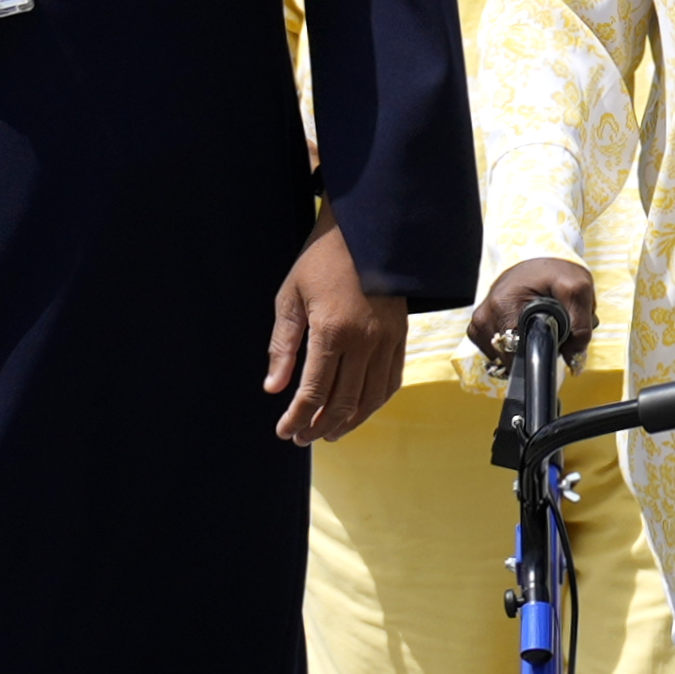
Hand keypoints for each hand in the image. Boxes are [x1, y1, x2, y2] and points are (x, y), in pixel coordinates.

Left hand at [264, 233, 405, 447]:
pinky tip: (358, 411)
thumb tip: (273, 387)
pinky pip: (391, 381)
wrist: (368, 234)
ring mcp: (387, 341)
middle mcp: (364, 342)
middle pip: (343, 402)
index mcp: (332, 332)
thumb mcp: (290, 298)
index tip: (284, 431)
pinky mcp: (401, 337)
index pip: (313, 391)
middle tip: (302, 439)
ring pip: (370, 398)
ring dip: (349, 422)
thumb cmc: (321, 263)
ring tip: (329, 434)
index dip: (297, 417)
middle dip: (319, 427)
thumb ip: (282, 346)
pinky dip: (374, 403)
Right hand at [471, 257, 600, 364]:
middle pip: (511, 357)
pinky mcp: (481, 327)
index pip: (516, 355)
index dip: (540, 357)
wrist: (539, 256)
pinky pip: (499, 349)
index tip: (555, 349)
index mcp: (502, 307)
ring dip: (526, 347)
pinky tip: (527, 328)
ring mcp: (480, 323)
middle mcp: (484, 318)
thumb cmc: (556, 269)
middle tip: (553, 330)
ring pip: (506, 356)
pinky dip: (516, 344)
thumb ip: (581, 325)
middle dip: (536, 351)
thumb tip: (574, 359)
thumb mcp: (577, 289)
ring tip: (540, 326)